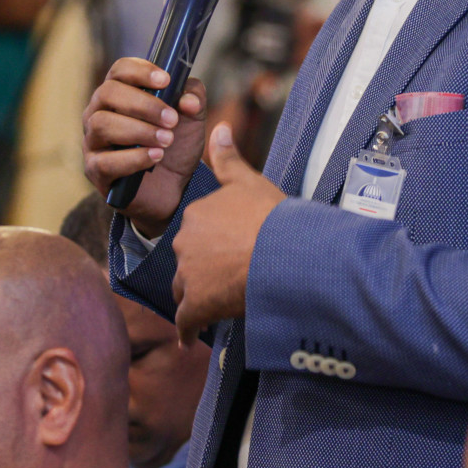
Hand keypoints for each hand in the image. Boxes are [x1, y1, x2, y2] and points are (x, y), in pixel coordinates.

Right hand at [82, 59, 208, 238]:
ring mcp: (93, 141)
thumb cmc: (174, 146)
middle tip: (171, 119)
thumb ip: (194, 100)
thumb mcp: (192, 120)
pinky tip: (155, 157)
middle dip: (143, 104)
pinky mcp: (95, 170)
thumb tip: (188, 100)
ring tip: (166, 140)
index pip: (119, 70)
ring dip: (139, 130)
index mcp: (120, 93)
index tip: (166, 81)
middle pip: (107, 93)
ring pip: (102, 124)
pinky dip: (133, 158)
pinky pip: (106, 161)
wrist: (172, 188)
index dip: (140, 71)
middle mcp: (99, 112)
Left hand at [171, 124, 284, 344]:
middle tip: (225, 280)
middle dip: (200, 271)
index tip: (225, 253)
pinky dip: (186, 331)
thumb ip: (229, 159)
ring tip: (214, 306)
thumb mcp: (250, 182)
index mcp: (197, 214)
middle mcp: (185, 242)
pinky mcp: (195, 305)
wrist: (283, 254)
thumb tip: (218, 128)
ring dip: (195, 299)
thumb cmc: (272, 218)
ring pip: (184, 290)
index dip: (212, 245)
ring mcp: (189, 274)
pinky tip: (190, 339)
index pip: (197, 233)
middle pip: (187, 262)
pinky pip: (184, 322)